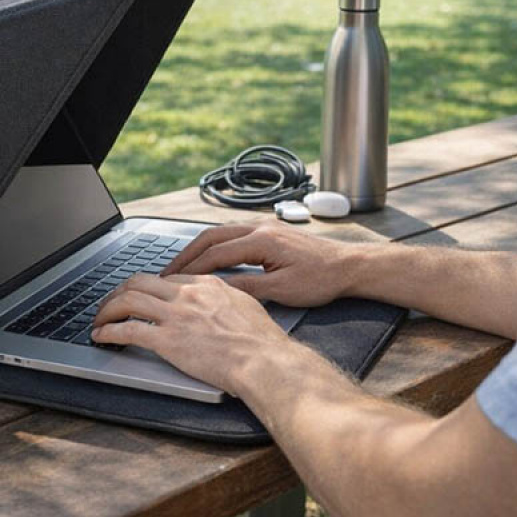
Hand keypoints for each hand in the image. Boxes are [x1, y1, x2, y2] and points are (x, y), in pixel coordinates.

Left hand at [91, 273, 290, 394]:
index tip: (141, 296)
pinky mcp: (167, 340)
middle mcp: (187, 294)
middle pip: (140, 281)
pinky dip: (109, 331)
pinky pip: (127, 330)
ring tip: (99, 318)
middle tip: (111, 303)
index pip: (166, 278)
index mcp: (206, 284)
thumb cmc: (262, 341)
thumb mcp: (245, 305)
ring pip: (127, 299)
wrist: (264, 361)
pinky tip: (102, 336)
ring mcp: (175, 316)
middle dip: (119, 291)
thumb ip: (226, 298)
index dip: (148, 288)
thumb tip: (219, 301)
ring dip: (107, 308)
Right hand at [161, 222, 364, 307]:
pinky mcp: (269, 230)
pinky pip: (233, 233)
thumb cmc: (322, 280)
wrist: (350, 265)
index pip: (215, 254)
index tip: (172, 281)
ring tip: (181, 265)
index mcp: (261, 240)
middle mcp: (259, 227)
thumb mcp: (283, 291)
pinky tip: (208, 256)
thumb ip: (247, 288)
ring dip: (198, 247)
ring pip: (220, 232)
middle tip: (166, 271)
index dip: (191, 269)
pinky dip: (215, 244)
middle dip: (186, 254)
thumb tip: (217, 290)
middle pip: (211, 236)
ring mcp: (264, 226)